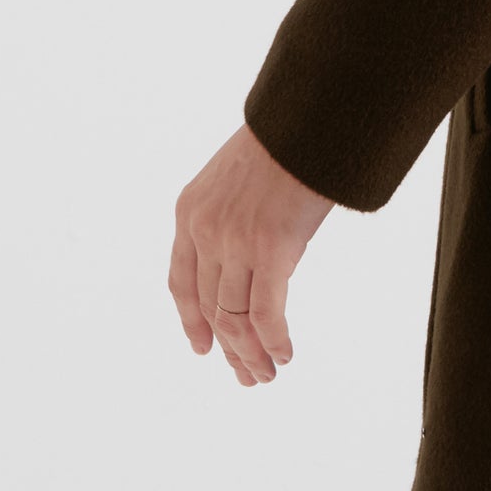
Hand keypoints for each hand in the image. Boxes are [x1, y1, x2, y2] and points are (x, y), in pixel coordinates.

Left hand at [170, 123, 334, 385]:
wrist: (309, 115)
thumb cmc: (287, 138)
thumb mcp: (239, 174)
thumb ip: (233, 213)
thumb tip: (254, 249)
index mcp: (189, 210)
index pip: (181, 282)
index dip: (191, 321)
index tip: (204, 348)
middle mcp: (204, 230)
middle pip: (212, 307)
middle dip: (229, 348)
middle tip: (246, 375)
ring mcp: (235, 241)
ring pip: (235, 317)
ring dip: (251, 353)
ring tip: (265, 374)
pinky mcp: (271, 249)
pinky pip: (265, 313)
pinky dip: (273, 341)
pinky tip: (284, 355)